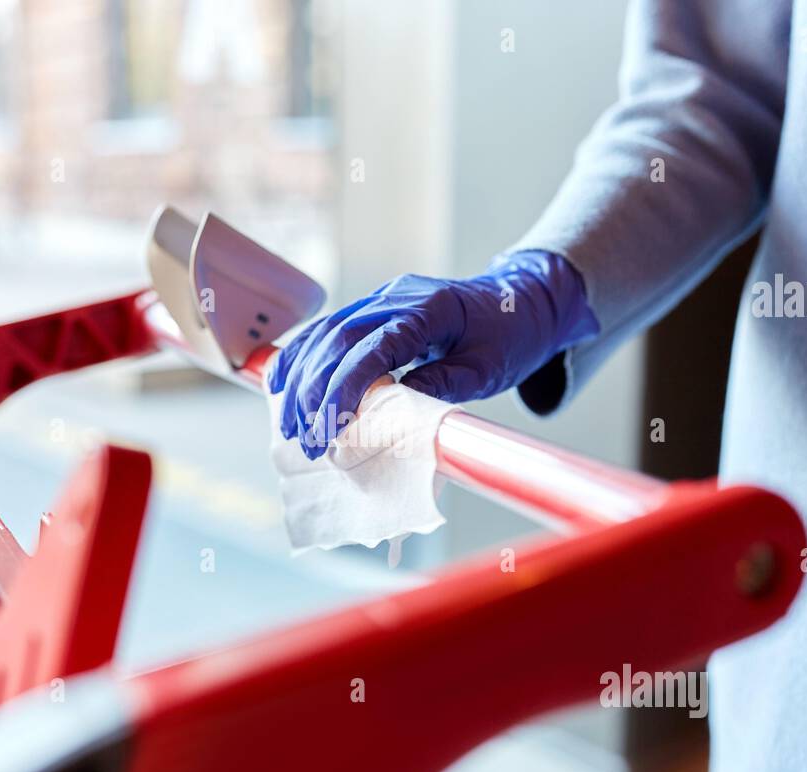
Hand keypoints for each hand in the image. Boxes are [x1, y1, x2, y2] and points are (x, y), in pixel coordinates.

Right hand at [267, 249, 597, 458]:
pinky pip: (328, 329)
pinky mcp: (374, 307)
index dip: (344, 389)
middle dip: (314, 392)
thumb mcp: (486, 370)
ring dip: (301, 379)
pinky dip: (303, 357)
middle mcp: (397, 296)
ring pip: (325, 333)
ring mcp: (382, 298)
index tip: (330, 429)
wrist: (524, 300)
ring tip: (290, 425)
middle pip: (337, 339)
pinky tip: (283, 386)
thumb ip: (440, 387)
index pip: (372, 348)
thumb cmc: (510, 337)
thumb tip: (392, 418)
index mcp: (429, 309)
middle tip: (306, 439)